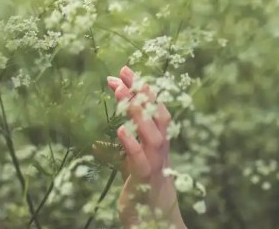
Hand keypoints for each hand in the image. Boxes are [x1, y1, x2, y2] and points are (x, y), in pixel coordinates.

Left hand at [107, 65, 184, 228]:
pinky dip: (132, 145)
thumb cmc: (142, 174)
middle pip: (156, 114)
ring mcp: (156, 161)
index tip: (124, 70)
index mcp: (160, 135)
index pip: (153, 105)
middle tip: (123, 75)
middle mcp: (162, 145)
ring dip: (138, 113)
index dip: (141, 87)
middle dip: (141, 93)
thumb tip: (115, 97)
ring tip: (122, 94)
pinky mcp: (146, 177)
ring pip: (153, 134)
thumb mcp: (133, 146)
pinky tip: (120, 131)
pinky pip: (140, 160)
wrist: (151, 209)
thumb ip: (127, 125)